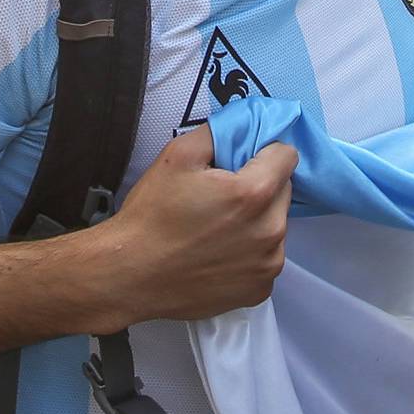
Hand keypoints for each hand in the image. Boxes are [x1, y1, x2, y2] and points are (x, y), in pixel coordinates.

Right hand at [88, 127, 297, 327]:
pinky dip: (250, 254)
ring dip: (257, 222)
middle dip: (260, 188)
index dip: (263, 154)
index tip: (240, 164)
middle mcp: (271, 231)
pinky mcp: (260, 290)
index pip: (287, 156)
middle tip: (222, 198)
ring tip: (217, 229)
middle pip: (283, 192)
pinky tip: (218, 255)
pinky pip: (266, 259)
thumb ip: (221, 131)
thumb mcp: (178, 156)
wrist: (127, 275)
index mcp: (254, 194)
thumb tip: (248, 123)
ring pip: (276, 226)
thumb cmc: (150, 216)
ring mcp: (268, 264)